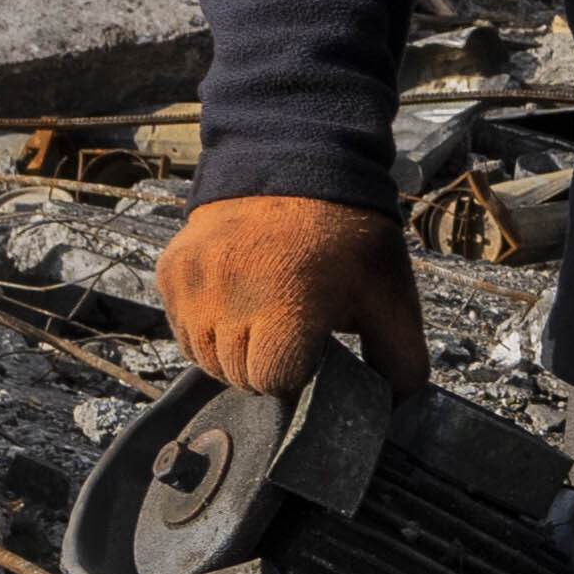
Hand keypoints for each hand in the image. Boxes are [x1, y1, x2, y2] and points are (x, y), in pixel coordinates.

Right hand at [160, 191, 424, 395]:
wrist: (296, 163)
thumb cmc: (347, 236)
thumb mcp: (392, 296)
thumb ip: (401, 361)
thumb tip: (394, 410)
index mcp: (288, 304)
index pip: (271, 380)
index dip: (295, 374)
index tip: (310, 352)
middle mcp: (231, 294)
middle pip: (236, 374)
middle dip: (264, 365)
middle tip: (290, 333)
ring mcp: (195, 280)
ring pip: (202, 356)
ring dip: (231, 350)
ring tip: (262, 318)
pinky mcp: (172, 269)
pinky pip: (180, 327)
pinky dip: (205, 326)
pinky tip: (235, 301)